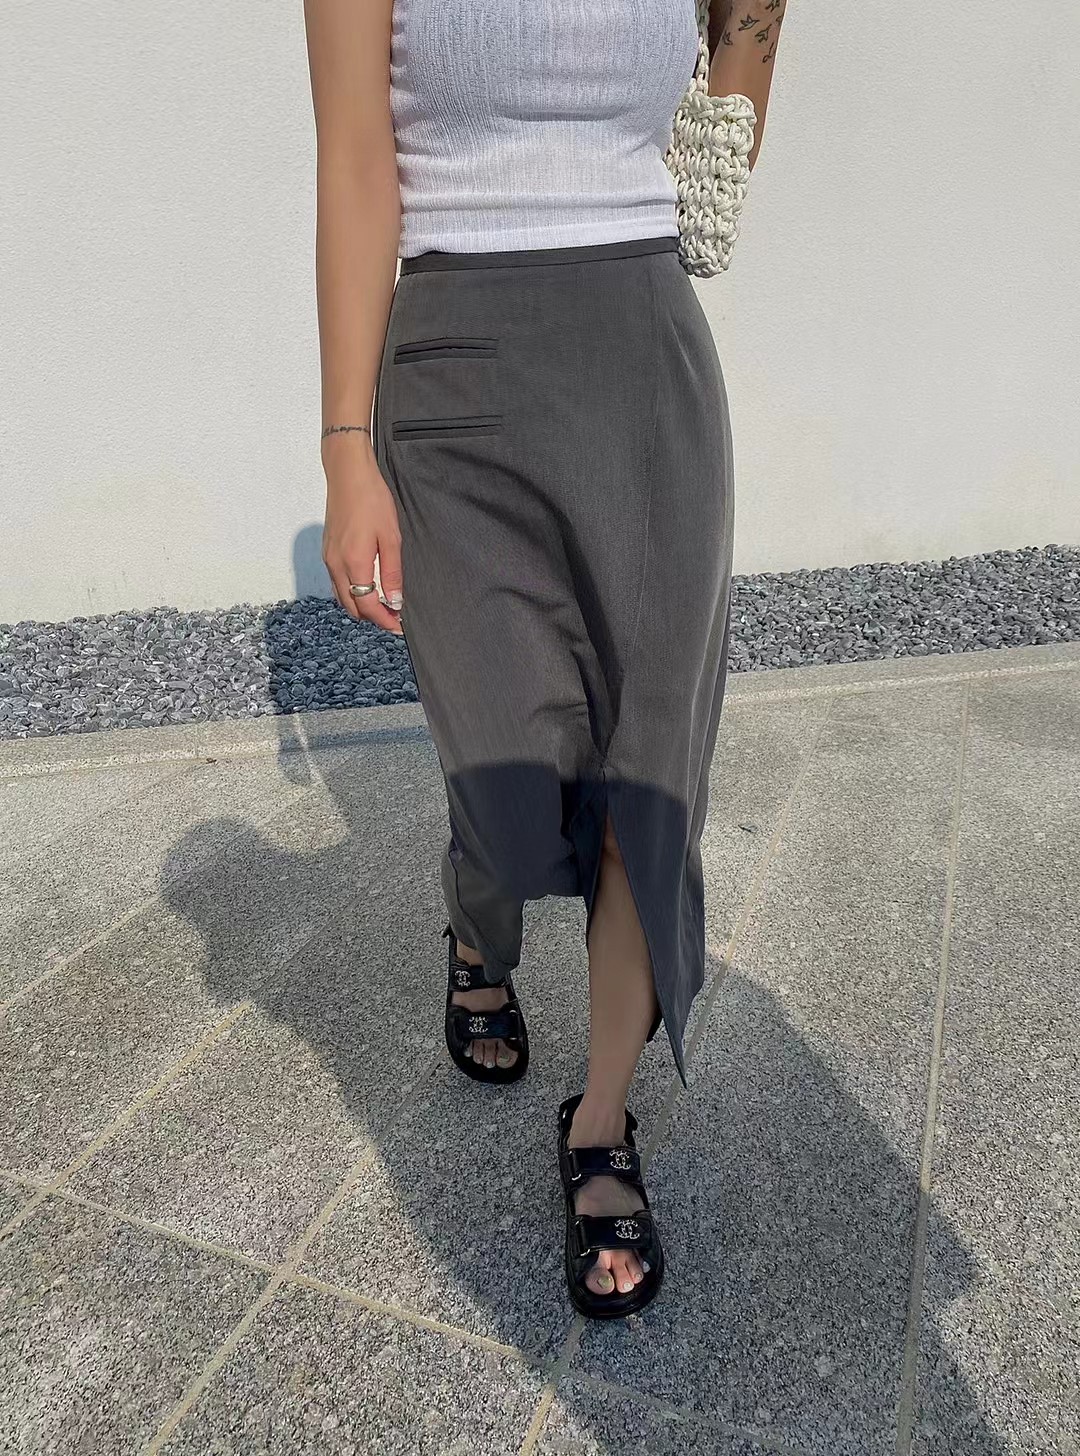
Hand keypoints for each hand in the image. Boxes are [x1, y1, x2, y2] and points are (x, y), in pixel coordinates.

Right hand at [321, 433, 403, 635]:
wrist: (347, 474)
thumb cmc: (372, 500)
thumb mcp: (391, 537)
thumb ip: (392, 572)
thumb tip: (394, 600)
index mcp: (354, 563)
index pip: (367, 605)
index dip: (384, 620)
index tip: (399, 626)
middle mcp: (336, 565)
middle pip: (352, 607)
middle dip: (373, 618)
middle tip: (394, 618)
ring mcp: (328, 558)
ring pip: (342, 596)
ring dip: (361, 606)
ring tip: (384, 605)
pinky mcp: (327, 551)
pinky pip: (337, 583)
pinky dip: (352, 593)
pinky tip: (368, 588)